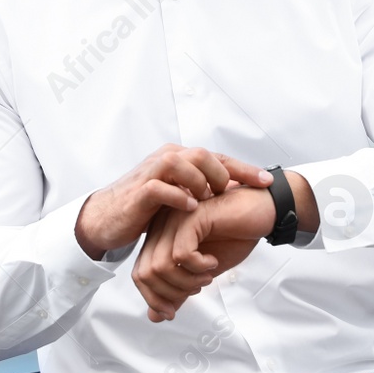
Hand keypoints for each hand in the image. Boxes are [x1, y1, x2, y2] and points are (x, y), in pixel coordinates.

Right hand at [74, 145, 272, 260]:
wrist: (106, 218)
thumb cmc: (144, 209)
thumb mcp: (177, 197)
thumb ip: (200, 191)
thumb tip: (233, 197)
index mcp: (178, 160)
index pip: (216, 158)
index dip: (243, 169)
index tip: (267, 182)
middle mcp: (165, 161)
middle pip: (201, 153)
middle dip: (223, 172)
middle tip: (231, 193)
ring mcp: (150, 174)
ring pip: (181, 163)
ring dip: (200, 180)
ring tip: (210, 198)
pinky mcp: (139, 192)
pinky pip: (160, 187)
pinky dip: (178, 195)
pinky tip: (192, 207)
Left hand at [133, 186, 276, 321]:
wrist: (261, 212)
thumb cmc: (234, 235)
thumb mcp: (201, 272)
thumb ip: (177, 290)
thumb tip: (155, 316)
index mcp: (160, 236)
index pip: (140, 273)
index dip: (153, 297)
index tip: (172, 310)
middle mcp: (162, 226)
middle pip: (145, 272)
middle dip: (171, 293)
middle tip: (195, 290)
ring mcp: (174, 219)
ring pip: (161, 266)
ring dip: (186, 281)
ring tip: (206, 276)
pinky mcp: (191, 217)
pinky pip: (181, 254)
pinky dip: (198, 266)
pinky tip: (212, 261)